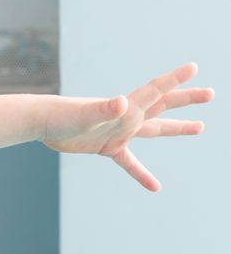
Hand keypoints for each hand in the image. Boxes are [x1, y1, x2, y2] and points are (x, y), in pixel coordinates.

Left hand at [43, 62, 211, 191]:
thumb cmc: (62, 116)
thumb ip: (103, 108)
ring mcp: (118, 131)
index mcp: (126, 108)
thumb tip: (120, 102)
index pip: (156, 90)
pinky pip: (129, 162)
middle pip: (163, 105)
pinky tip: (155, 186)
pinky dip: (141, 173)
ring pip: (154, 129)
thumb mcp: (86, 114)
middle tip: (210, 93)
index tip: (194, 67)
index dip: (175, 79)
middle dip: (186, 99)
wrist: (42, 123)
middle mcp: (126, 117)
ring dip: (177, 128)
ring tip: (200, 127)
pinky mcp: (106, 147)